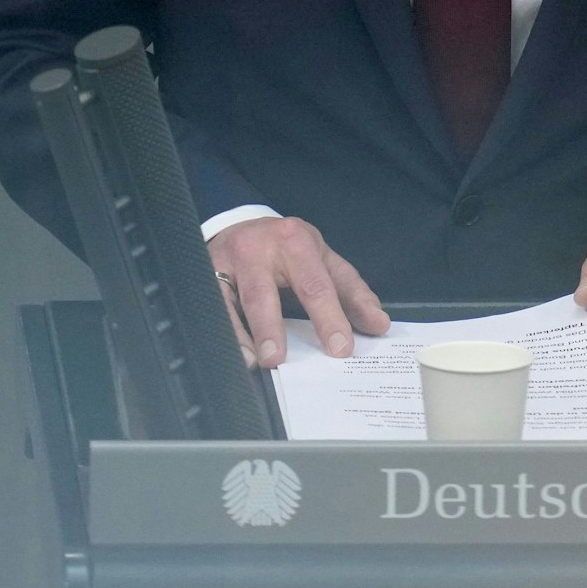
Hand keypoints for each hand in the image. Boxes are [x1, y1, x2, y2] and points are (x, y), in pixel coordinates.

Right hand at [208, 216, 389, 369]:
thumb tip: (379, 325)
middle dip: (282, 327)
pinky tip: (240, 354)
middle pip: (272, 292)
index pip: (317, 284)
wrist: (237, 226)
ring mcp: (231, 260)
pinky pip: (216, 307)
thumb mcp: (322, 260)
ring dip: (253, 332)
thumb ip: (350, 291)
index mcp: (298, 241)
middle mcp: (262, 248)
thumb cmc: (287, 249)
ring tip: (263, 361)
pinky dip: (228, 333)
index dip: (331, 317)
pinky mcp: (207, 274)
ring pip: (242, 299)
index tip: (342, 349)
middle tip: (290, 361)